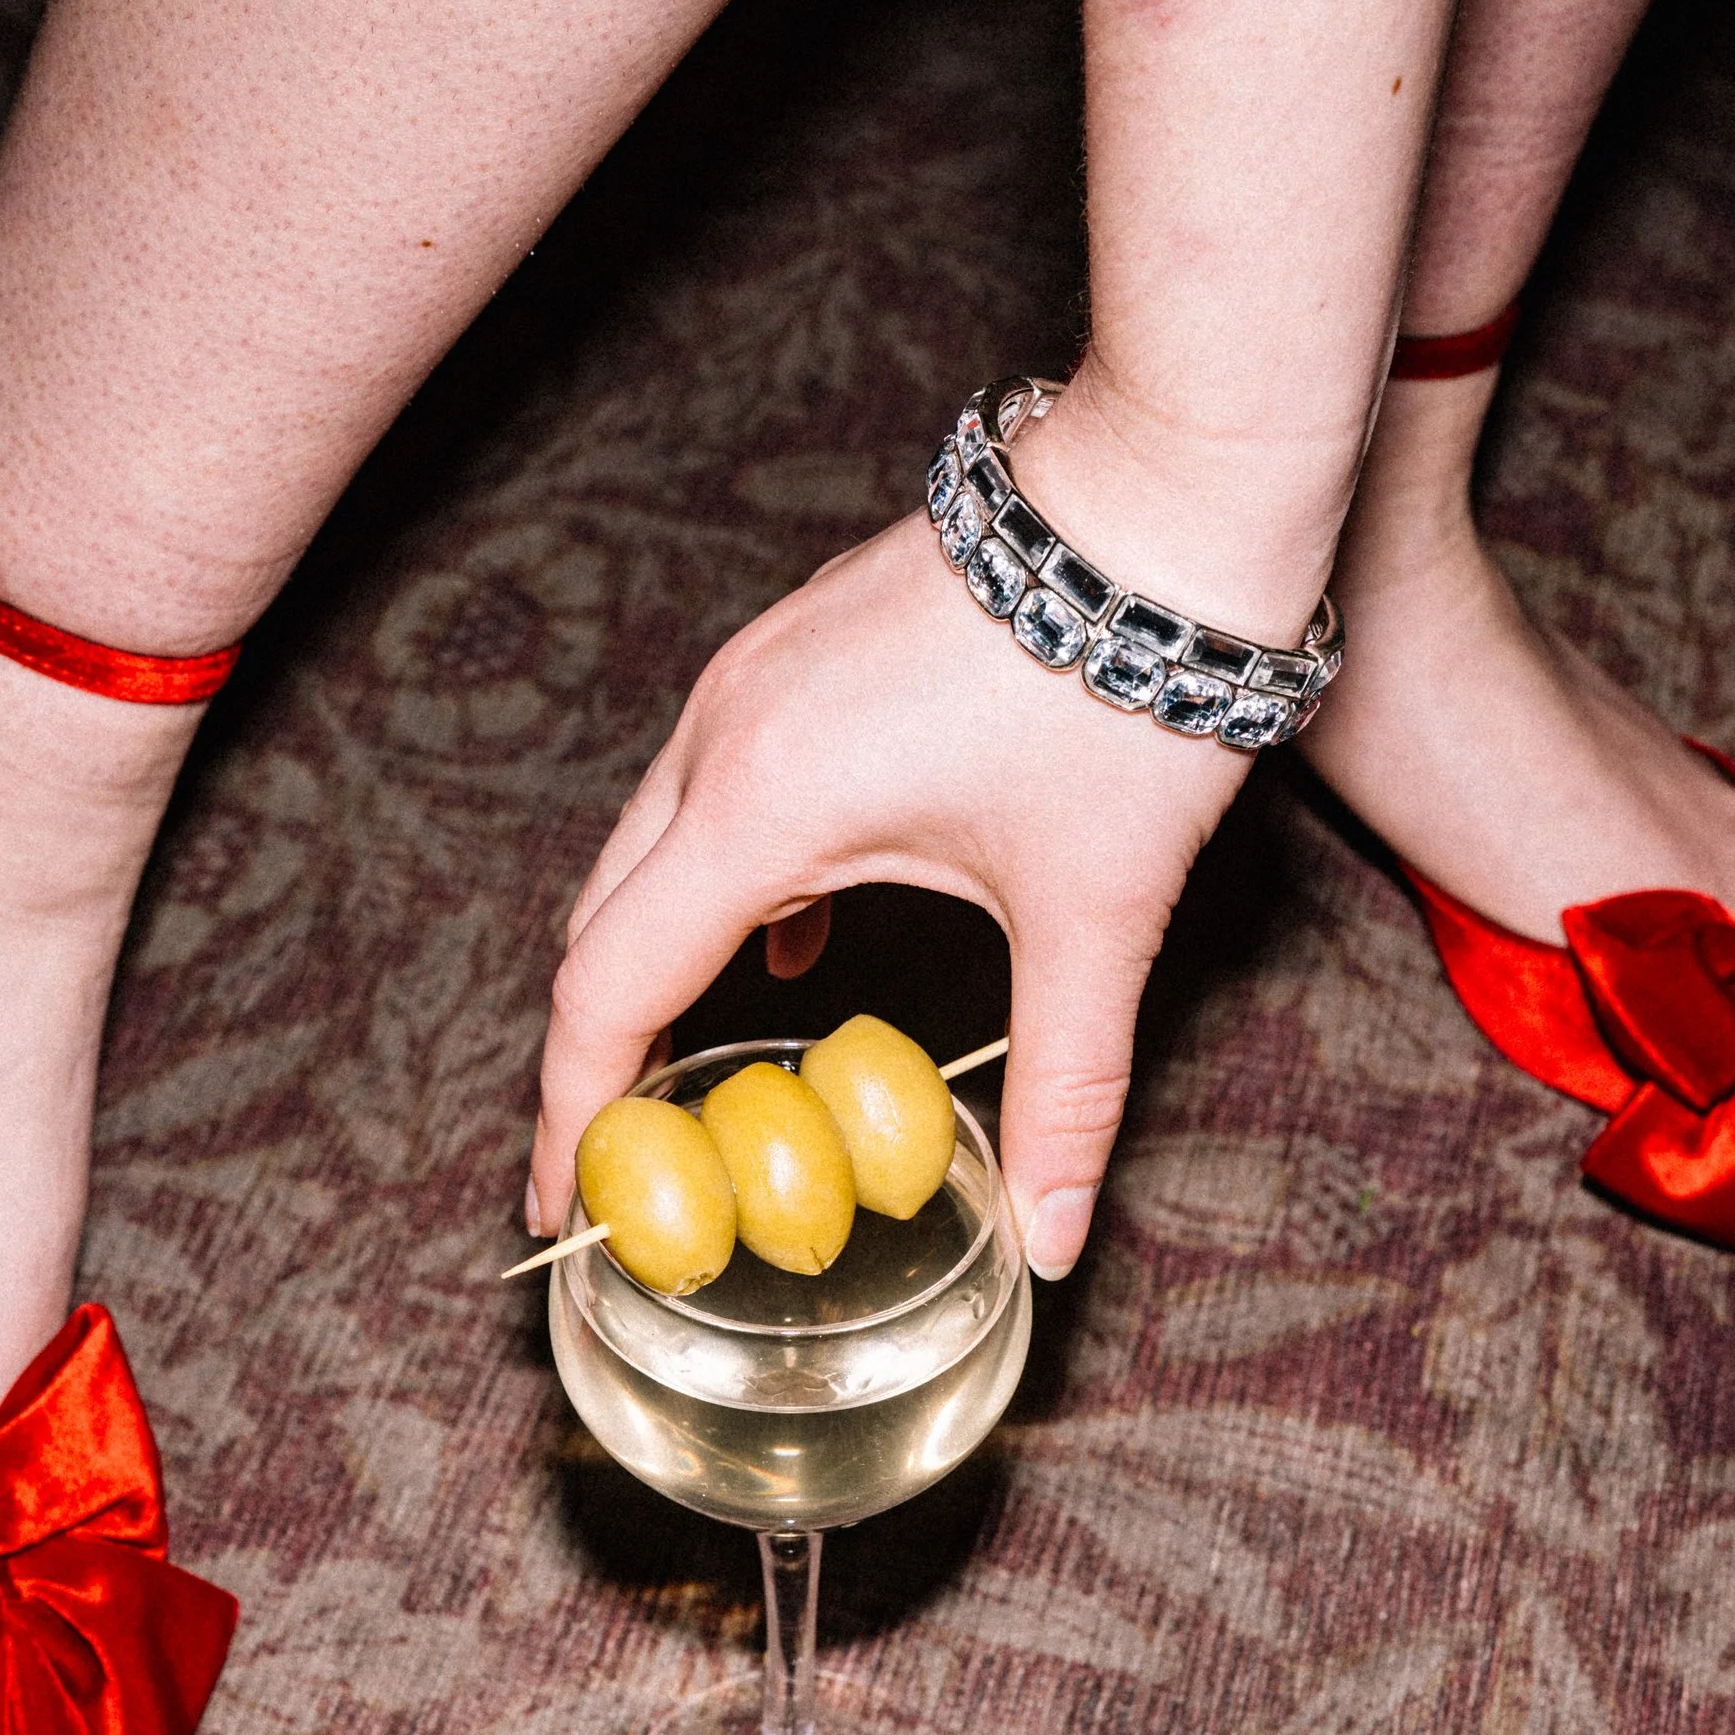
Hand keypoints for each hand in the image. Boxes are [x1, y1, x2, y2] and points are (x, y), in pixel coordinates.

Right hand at [528, 502, 1267, 1274]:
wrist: (1168, 497)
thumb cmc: (1129, 694)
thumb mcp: (1097, 916)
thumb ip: (1065, 1088)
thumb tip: (1057, 1238)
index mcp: (764, 805)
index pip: (610, 990)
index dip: (576, 1113)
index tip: (565, 1205)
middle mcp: (726, 733)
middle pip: (604, 923)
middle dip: (602, 1051)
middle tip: (630, 1160)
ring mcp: (754, 678)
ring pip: (655, 850)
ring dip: (662, 960)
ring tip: (701, 1067)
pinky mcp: (797, 648)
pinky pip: (712, 790)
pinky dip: (724, 883)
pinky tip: (801, 935)